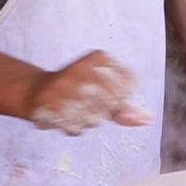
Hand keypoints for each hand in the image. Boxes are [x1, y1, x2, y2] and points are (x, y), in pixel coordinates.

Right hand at [24, 50, 152, 134]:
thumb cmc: (78, 92)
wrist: (37, 91)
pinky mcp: (49, 102)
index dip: (121, 100)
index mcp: (99, 57)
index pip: (128, 86)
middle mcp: (81, 67)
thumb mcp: (104, 94)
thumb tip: (148, 120)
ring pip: (93, 119)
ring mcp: (63, 84)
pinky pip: (74, 127)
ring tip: (77, 110)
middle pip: (111, 104)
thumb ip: (125, 108)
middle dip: (104, 112)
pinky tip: (66, 116)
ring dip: (87, 121)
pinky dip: (73, 127)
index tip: (110, 99)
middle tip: (89, 105)